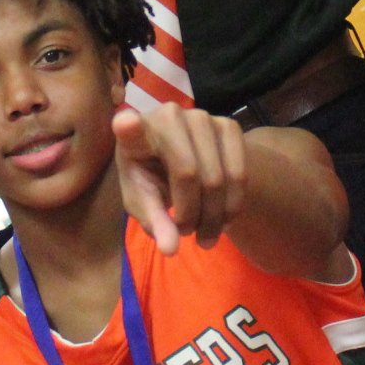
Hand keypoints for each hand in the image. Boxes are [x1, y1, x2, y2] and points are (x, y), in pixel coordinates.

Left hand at [116, 105, 248, 254]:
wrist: (186, 159)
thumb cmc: (152, 179)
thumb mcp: (145, 203)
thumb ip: (155, 222)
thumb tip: (170, 249)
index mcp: (134, 135)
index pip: (129, 127)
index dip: (129, 127)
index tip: (125, 124)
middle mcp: (168, 115)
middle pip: (188, 174)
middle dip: (191, 216)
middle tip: (187, 234)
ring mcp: (201, 116)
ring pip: (217, 178)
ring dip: (214, 217)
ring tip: (205, 234)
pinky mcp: (229, 124)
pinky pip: (239, 173)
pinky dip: (233, 205)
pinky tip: (224, 218)